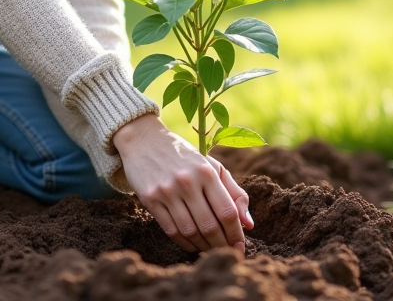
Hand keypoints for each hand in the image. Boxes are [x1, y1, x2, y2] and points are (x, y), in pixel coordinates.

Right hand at [112, 113, 253, 253]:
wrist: (143, 139)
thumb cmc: (184, 156)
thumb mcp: (212, 166)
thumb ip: (234, 192)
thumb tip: (249, 224)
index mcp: (206, 172)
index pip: (227, 211)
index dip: (236, 234)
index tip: (240, 246)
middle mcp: (187, 181)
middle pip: (210, 225)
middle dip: (221, 244)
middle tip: (227, 252)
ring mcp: (167, 191)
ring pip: (190, 231)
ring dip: (203, 247)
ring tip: (210, 250)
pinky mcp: (150, 199)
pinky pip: (171, 230)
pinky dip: (185, 243)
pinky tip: (193, 245)